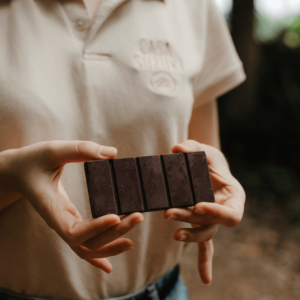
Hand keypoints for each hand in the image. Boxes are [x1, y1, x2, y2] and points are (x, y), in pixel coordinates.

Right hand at [0, 140, 143, 272]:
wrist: (18, 172)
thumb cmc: (33, 161)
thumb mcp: (53, 150)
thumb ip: (81, 149)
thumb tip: (113, 153)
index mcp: (51, 208)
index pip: (74, 230)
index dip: (96, 228)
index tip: (116, 216)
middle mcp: (58, 221)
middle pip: (86, 242)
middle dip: (114, 233)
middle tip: (138, 216)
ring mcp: (64, 223)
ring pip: (86, 247)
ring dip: (110, 245)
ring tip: (131, 240)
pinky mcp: (70, 220)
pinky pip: (82, 244)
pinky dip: (96, 256)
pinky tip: (109, 266)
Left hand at [163, 140, 244, 283]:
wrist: (207, 167)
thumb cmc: (209, 159)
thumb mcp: (203, 149)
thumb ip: (192, 147)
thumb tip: (176, 149)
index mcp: (233, 196)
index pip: (231, 213)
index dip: (216, 213)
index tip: (198, 206)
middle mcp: (224, 211)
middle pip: (211, 224)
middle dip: (190, 220)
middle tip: (169, 213)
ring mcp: (213, 219)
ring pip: (204, 233)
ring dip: (188, 234)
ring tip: (172, 231)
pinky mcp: (200, 222)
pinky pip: (205, 244)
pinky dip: (205, 260)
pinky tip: (206, 279)